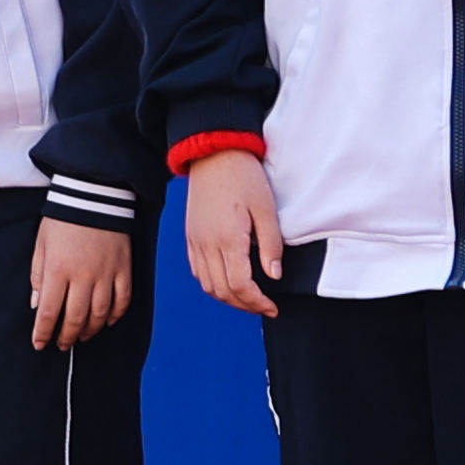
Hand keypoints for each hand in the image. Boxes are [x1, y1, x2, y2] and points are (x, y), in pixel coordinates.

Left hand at [28, 220, 133, 352]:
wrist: (94, 197)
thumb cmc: (62, 221)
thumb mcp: (41, 247)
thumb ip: (38, 278)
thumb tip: (37, 305)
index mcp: (58, 271)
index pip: (48, 312)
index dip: (43, 333)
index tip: (39, 343)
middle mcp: (83, 276)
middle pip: (75, 318)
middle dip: (66, 336)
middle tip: (61, 345)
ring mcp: (106, 273)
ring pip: (100, 313)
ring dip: (90, 329)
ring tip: (82, 336)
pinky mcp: (124, 268)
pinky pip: (123, 299)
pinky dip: (116, 314)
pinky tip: (108, 321)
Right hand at [181, 149, 285, 316]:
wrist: (214, 156)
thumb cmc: (245, 178)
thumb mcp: (267, 209)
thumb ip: (271, 245)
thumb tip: (273, 277)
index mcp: (227, 239)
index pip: (240, 285)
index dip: (257, 302)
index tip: (273, 308)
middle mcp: (206, 245)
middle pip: (221, 291)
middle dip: (244, 305)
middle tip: (265, 308)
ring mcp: (195, 242)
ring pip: (207, 285)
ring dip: (228, 298)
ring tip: (250, 299)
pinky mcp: (191, 237)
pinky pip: (198, 271)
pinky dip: (213, 284)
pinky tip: (230, 283)